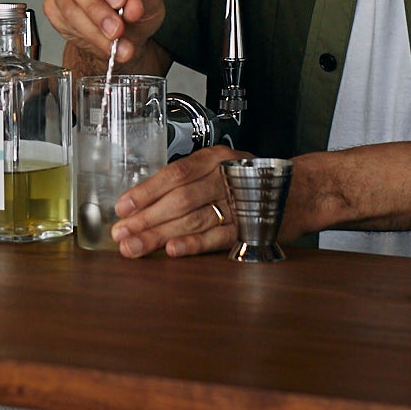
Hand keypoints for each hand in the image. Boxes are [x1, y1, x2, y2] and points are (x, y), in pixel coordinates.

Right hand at [42, 0, 165, 71]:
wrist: (120, 26)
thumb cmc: (133, 0)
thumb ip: (142, 1)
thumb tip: (132, 8)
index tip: (120, 0)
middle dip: (97, 8)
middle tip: (116, 30)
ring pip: (68, 4)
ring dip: (94, 29)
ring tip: (117, 45)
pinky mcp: (50, 4)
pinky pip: (64, 21)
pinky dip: (87, 37)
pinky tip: (104, 43)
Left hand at [110, 146, 240, 258]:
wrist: (290, 195)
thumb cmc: (242, 180)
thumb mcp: (215, 168)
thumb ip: (184, 181)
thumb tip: (139, 204)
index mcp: (214, 159)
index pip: (175, 174)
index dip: (146, 191)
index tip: (122, 207)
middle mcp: (225, 179)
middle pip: (180, 200)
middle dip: (146, 218)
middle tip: (121, 233)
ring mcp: (238, 206)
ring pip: (193, 220)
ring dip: (160, 235)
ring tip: (134, 246)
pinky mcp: (247, 230)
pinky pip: (217, 238)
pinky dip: (193, 244)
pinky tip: (171, 250)